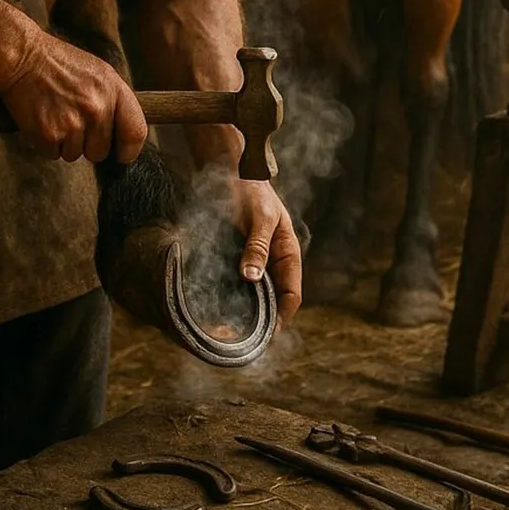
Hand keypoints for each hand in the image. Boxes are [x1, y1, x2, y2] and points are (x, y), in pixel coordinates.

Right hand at [0, 30, 146, 163]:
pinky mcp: (49, 134)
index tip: (121, 155)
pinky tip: (41, 119)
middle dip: (87, 144)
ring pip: (75, 155)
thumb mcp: (98, 72)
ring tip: (54, 114)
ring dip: (64, 143)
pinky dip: (45, 143)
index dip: (129, 150)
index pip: (135, 133)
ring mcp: (73, 123)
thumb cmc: (59, 64)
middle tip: (71, 121)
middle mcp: (97, 109)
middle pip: (101, 152)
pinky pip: (53, 155)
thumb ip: (113, 101)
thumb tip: (121, 133)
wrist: (21, 56)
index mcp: (113, 91)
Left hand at [231, 178, 301, 326]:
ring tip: (227, 328)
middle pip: (273, 299)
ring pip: (255, 294)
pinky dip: (231, 295)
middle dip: (262, 321)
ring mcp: (256, 260)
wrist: (231, 170)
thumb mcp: (259, 218)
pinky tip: (216, 305)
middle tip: (241, 339)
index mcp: (287, 253)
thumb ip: (257, 247)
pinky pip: (237, 282)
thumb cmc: (251, 191)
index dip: (282, 318)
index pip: (292, 295)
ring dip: (245, 310)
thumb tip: (252, 277)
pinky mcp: (237, 256)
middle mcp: (274, 261)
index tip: (266, 336)